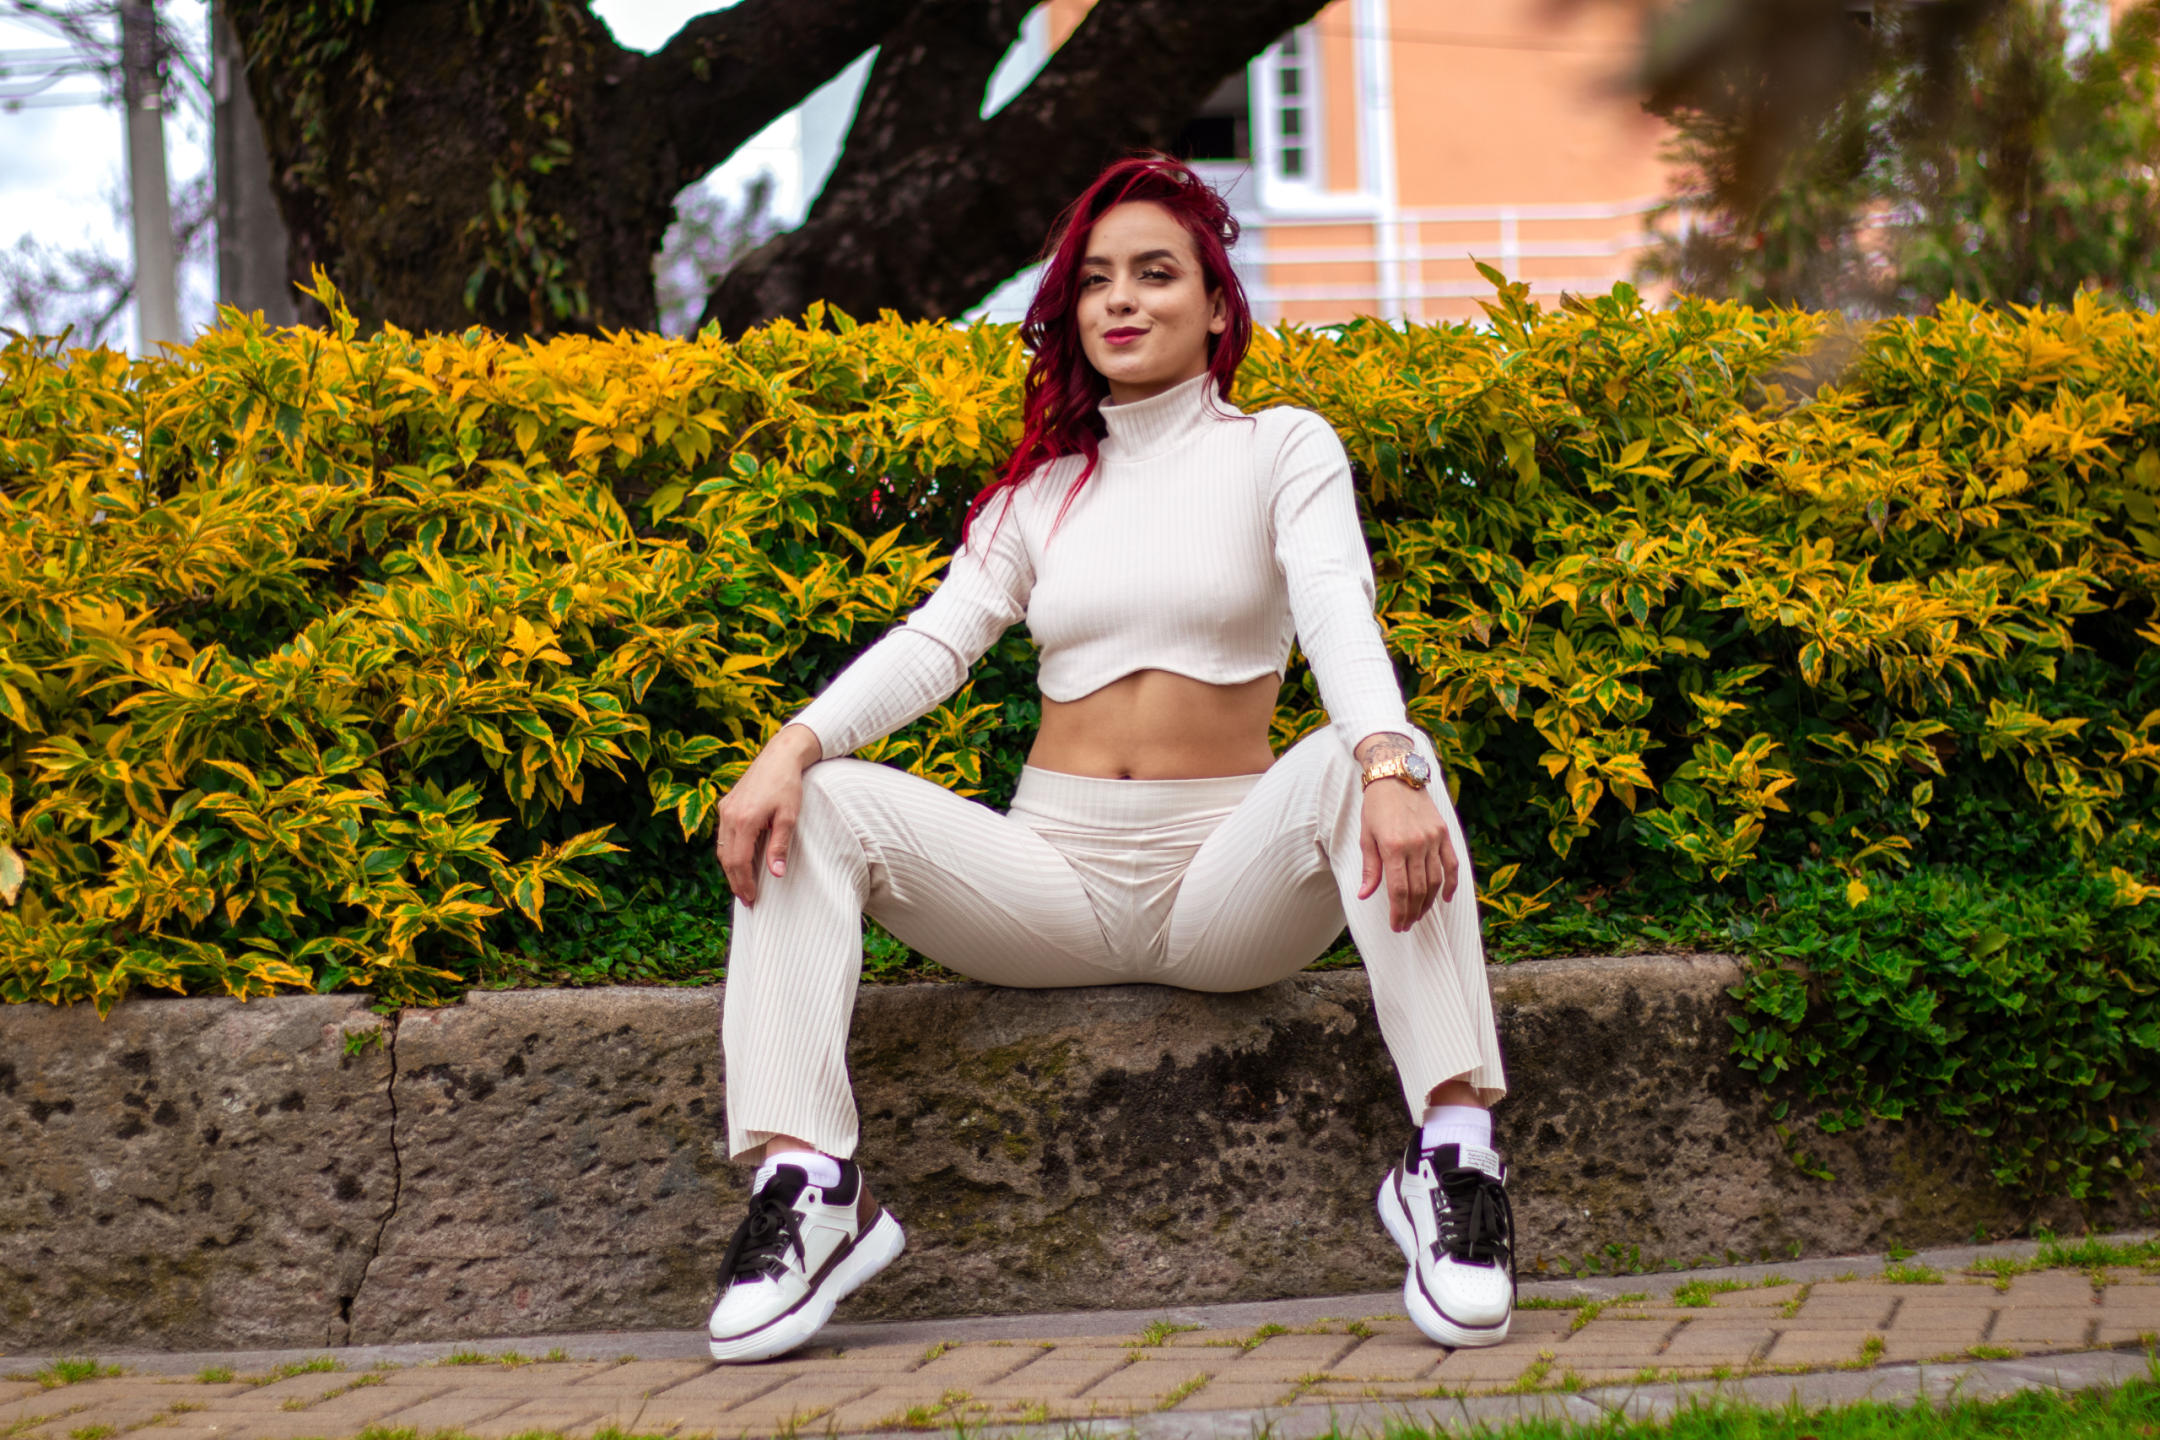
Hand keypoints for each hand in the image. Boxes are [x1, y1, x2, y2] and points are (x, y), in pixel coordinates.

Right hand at [714, 724, 821, 905]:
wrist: (779, 756)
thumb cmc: (788, 785)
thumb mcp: (788, 817)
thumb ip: (780, 846)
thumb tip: (776, 874)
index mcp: (744, 820)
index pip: (738, 862)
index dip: (743, 883)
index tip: (751, 899)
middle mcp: (729, 816)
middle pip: (726, 858)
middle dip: (736, 881)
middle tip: (747, 899)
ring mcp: (725, 809)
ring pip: (722, 848)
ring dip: (731, 869)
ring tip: (743, 885)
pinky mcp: (726, 805)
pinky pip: (723, 835)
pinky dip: (729, 852)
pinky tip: (740, 861)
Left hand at [1356, 775, 1458, 931]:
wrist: (1396, 776)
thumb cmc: (1376, 807)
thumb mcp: (1366, 837)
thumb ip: (1370, 868)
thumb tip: (1365, 895)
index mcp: (1393, 847)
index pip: (1399, 890)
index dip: (1399, 912)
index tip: (1396, 926)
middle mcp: (1416, 844)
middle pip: (1418, 889)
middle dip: (1412, 912)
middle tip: (1406, 925)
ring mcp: (1432, 839)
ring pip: (1435, 880)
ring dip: (1428, 902)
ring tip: (1419, 915)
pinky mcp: (1443, 833)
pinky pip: (1452, 864)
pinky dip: (1451, 884)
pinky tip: (1444, 898)